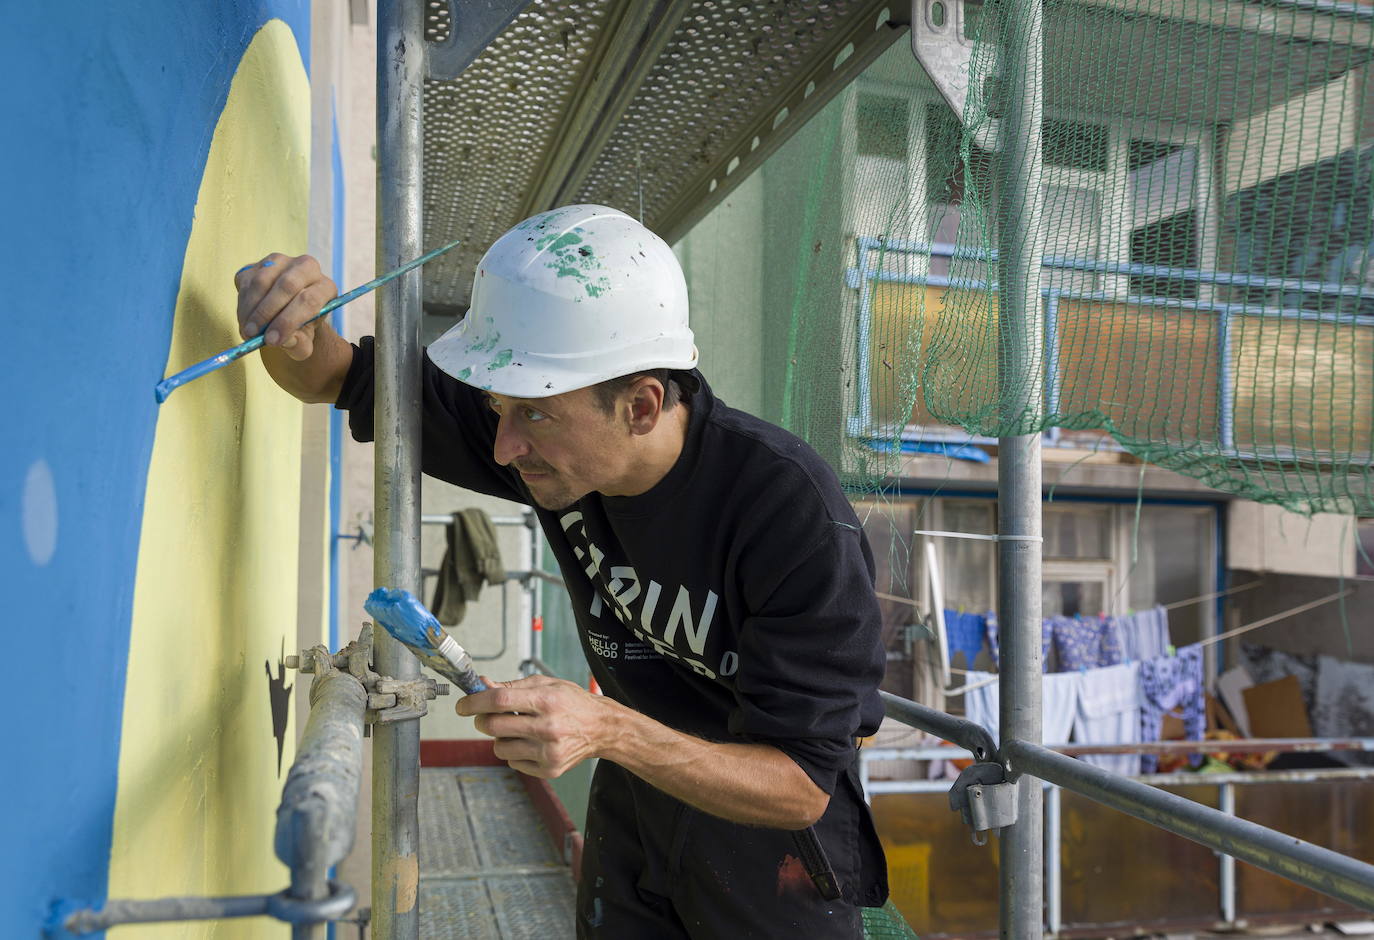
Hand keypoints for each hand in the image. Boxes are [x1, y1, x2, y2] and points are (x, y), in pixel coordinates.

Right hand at [234, 254, 336, 361]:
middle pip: (287, 285)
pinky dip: (243, 304)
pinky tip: (245, 320)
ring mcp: (282, 262)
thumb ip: (299, 345)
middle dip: (267, 313)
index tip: (272, 340)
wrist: (285, 311)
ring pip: (263, 282)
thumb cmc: (299, 326)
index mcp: (325, 287)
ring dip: (251, 309)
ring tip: (248, 331)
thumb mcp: (304, 341)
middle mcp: (307, 267)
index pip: (310, 300)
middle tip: (254, 334)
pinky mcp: (260, 264)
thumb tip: (287, 340)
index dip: (288, 321)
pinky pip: (248, 282)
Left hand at [455, 674, 609, 777]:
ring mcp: (548, 752)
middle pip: (494, 726)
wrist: (601, 728)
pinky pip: (512, 762)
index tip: (462, 705)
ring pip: (499, 747)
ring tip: (517, 730)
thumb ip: (511, 686)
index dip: (474, 702)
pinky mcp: (549, 769)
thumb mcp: (545, 684)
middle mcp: (547, 727)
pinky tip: (531, 743)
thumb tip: (482, 685)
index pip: (499, 700)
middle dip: (482, 720)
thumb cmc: (571, 702)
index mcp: (546, 700)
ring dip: (500, 738)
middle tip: (488, 716)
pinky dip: (515, 752)